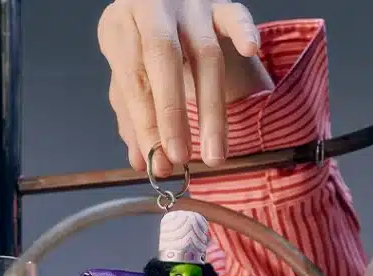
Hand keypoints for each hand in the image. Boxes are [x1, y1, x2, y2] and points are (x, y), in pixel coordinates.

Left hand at [98, 0, 271, 173]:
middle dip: (173, 115)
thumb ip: (132, 119)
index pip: (134, 80)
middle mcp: (154, 10)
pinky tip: (250, 49)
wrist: (164, 9)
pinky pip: (235, 15)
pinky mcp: (220, 6)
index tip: (159, 161)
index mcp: (121, 28)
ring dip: (211, 109)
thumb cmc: (142, 50)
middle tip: (181, 156)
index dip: (147, 125)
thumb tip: (142, 162)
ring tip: (215, 153)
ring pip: (206, 53)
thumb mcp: (127, 79)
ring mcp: (189, 5)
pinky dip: (244, 32)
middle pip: (165, 59)